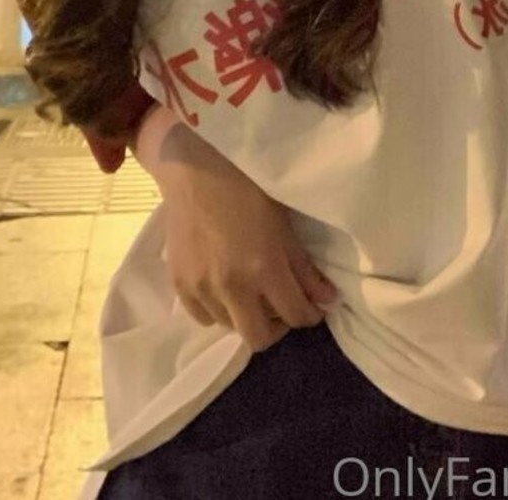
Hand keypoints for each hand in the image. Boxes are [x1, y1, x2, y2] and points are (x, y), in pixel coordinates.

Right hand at [144, 113, 337, 350]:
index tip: (313, 308)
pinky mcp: (179, 285)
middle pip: (259, 338)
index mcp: (263, 268)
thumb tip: (328, 300)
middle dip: (278, 327)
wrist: (197, 170)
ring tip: (253, 293)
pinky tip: (226, 290)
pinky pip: (203, 317)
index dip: (311, 316)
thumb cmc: (249, 188)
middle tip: (283, 307)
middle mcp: (231, 286)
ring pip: (230, 328)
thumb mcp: (284, 226)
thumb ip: (304, 268)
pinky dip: (219, 310)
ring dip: (247, 316)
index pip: (295, 315)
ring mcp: (201, 288)